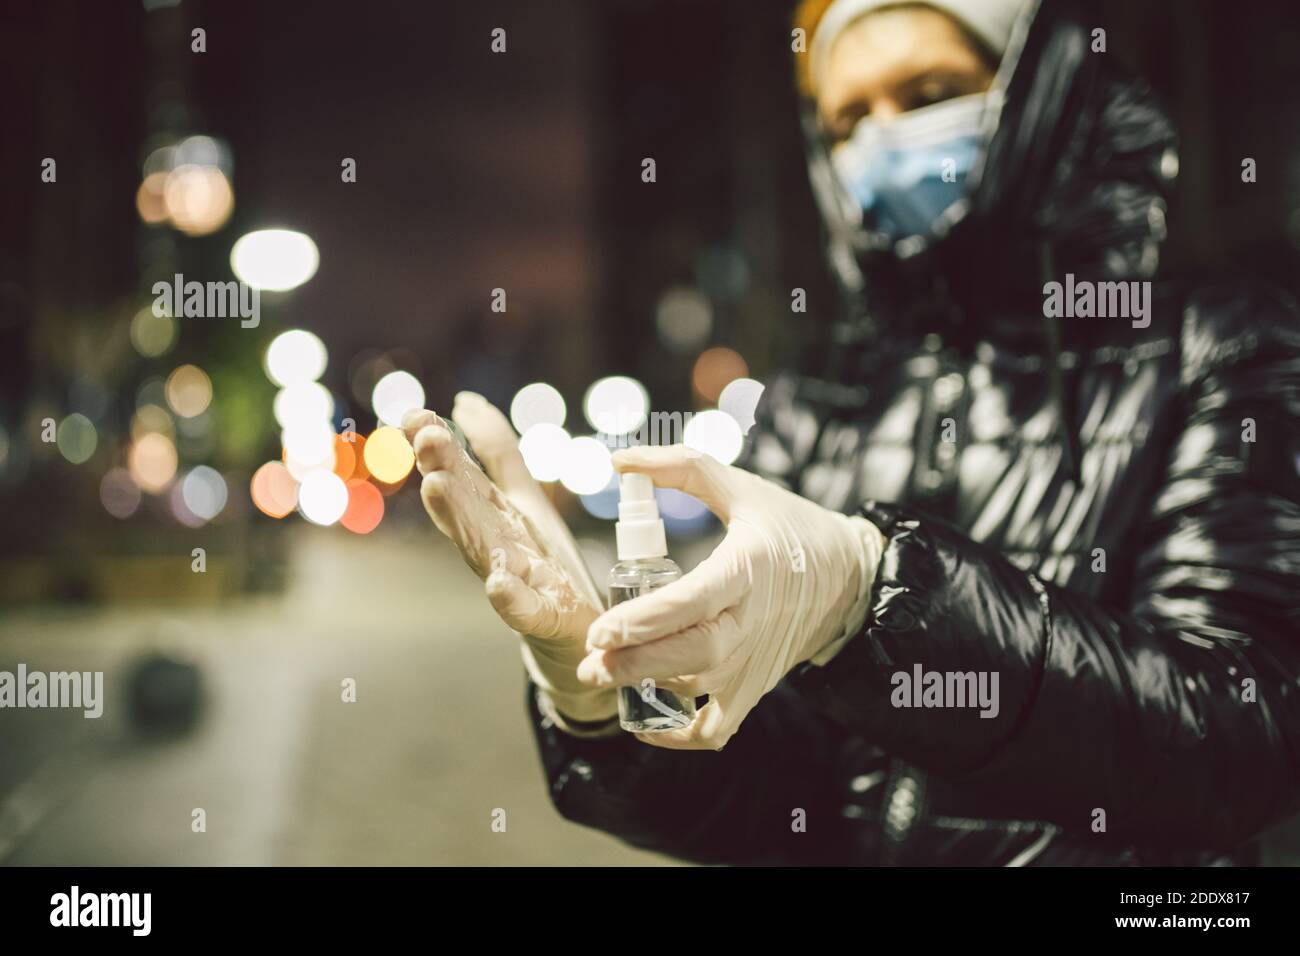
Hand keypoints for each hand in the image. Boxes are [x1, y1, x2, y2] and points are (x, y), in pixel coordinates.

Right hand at [403, 394, 612, 720]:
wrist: (574, 636)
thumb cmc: (542, 566)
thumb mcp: (522, 499)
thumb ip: (496, 453)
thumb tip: (464, 402)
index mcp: (493, 516)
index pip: (463, 475)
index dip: (441, 445)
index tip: (413, 414)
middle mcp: (495, 546)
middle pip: (465, 506)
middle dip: (445, 471)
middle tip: (425, 437)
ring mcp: (513, 583)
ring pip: (479, 548)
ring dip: (457, 518)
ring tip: (437, 487)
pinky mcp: (541, 619)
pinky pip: (523, 609)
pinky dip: (509, 598)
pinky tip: (498, 584)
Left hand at [577, 445, 884, 749]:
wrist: (847, 578)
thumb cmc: (787, 527)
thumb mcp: (740, 488)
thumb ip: (679, 468)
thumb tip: (618, 461)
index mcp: (748, 568)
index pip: (694, 602)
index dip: (645, 621)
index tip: (602, 629)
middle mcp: (752, 622)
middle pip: (691, 655)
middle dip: (634, 664)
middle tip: (590, 663)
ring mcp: (754, 662)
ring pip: (696, 689)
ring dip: (644, 689)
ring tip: (602, 674)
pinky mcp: (754, 688)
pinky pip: (715, 730)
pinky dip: (678, 736)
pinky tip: (643, 720)